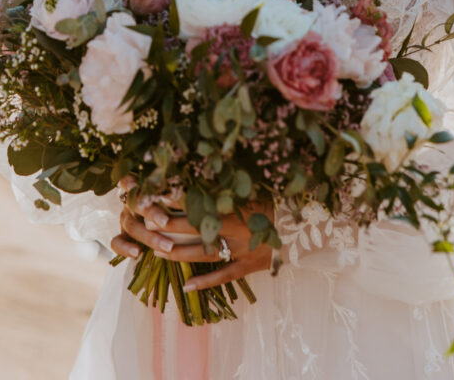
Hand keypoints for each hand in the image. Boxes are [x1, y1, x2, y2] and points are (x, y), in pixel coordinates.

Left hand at [109, 183, 273, 292]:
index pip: (199, 201)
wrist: (305, 223)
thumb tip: (203, 167)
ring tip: (157, 251)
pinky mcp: (249, 266)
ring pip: (204, 253)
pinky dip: (205, 282)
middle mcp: (236, 229)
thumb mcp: (254, 186)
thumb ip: (229, 182)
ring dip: (179, 253)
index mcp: (236, 205)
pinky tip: (187, 287)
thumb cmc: (278, 199)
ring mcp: (242, 249)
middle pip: (195, 227)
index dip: (176, 198)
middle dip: (170, 225)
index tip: (155, 193)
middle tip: (147, 223)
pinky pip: (224, 276)